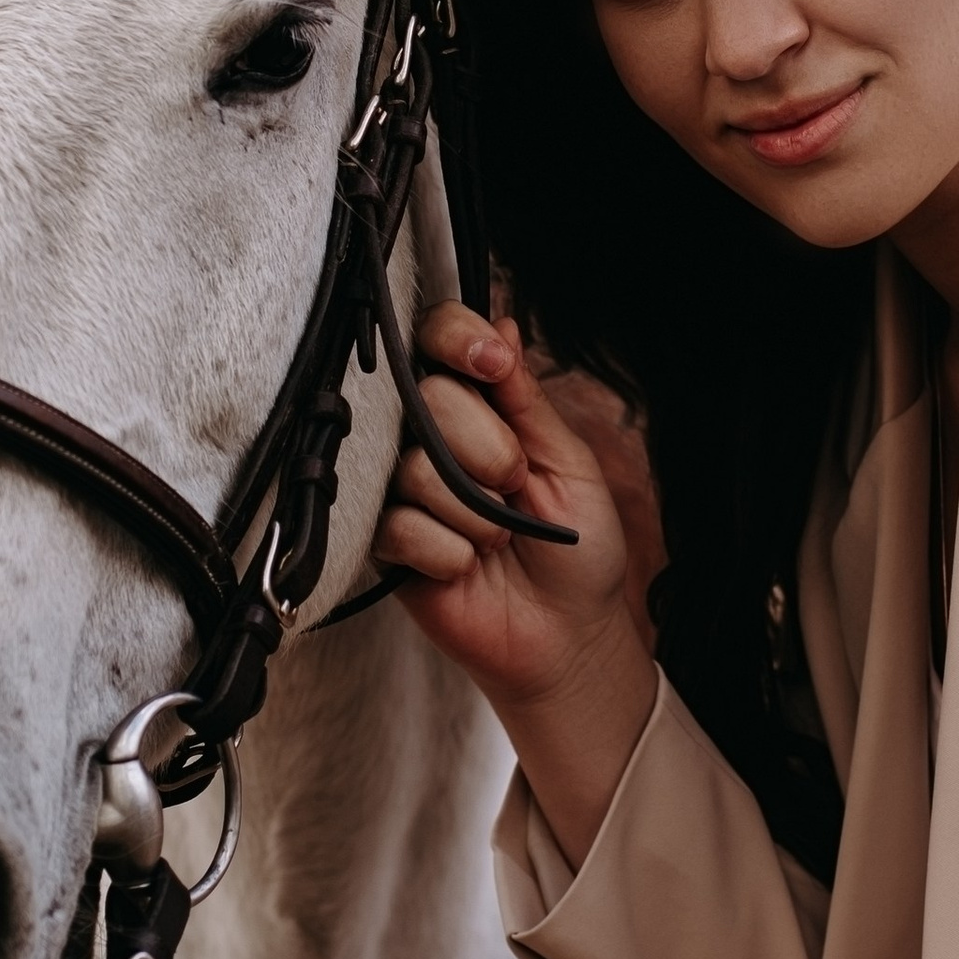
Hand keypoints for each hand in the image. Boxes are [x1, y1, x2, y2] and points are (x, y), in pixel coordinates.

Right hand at [376, 303, 656, 862]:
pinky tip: (465, 567)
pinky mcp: (381, 543)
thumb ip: (526, 399)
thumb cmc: (577, 547)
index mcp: (478, 406)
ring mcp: (400, 489)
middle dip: (486, 447)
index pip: (439, 341)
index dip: (457, 340)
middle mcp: (429, 438)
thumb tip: (499, 324)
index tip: (490, 363)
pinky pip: (398, 526)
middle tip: (514, 485)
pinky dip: (447, 552)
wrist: (566, 634)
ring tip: (495, 537)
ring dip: (473, 511)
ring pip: (412, 467)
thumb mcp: (569, 462)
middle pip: (426, 398)